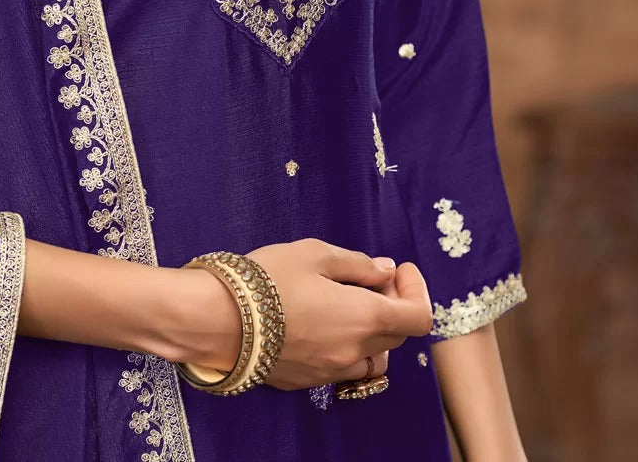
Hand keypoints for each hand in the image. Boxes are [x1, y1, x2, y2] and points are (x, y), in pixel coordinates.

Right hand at [184, 237, 432, 392]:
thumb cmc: (268, 279)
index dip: (416, 291)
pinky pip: (343, 368)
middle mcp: (355, 352)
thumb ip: (357, 264)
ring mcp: (331, 372)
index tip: (397, 270)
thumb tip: (386, 270)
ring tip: (347, 307)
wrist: (218, 320)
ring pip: (373, 360)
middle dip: (393, 305)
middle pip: (397, 336)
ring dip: (373, 334)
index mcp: (364, 317)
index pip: (418, 317)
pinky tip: (320, 324)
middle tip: (369, 279)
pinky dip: (346, 348)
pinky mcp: (308, 382)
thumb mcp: (314, 255)